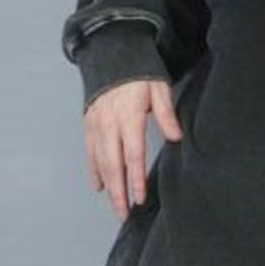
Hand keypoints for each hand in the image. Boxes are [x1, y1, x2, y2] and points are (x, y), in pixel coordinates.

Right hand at [83, 77, 183, 220]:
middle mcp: (109, 123)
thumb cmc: (139, 70)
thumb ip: (165, 113)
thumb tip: (176, 137)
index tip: (140, 198)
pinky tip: (98, 185)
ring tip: (114, 206)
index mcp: (128, 116)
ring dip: (107, 186)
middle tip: (124, 214)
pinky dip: (93, 170)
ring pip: (99, 162)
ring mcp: (96, 124)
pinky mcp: (88, 123)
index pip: (132, 155)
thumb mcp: (158, 87)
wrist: (111, 51)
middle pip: (112, 165)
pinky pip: (89, 152)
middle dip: (118, 192)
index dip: (136, 179)